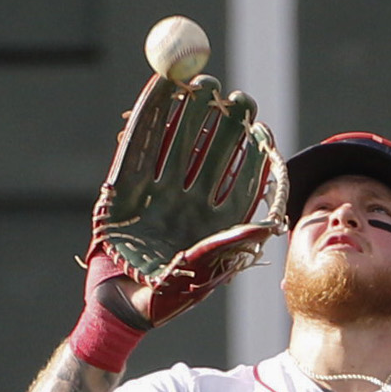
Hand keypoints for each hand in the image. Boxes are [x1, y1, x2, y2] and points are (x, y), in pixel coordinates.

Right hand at [90, 73, 288, 322]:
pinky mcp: (125, 184)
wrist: (120, 306)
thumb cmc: (168, 299)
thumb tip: (270, 224)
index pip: (240, 176)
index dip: (253, 150)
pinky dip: (149, 114)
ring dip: (191, 111)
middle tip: (236, 97)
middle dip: (225, 122)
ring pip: (179, 140)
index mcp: (216, 218)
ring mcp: (158, 188)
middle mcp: (190, 199)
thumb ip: (231, 244)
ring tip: (203, 85)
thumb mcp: (205, 273)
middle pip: (212, 150)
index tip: (261, 127)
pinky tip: (161, 88)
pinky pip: (139, 143)